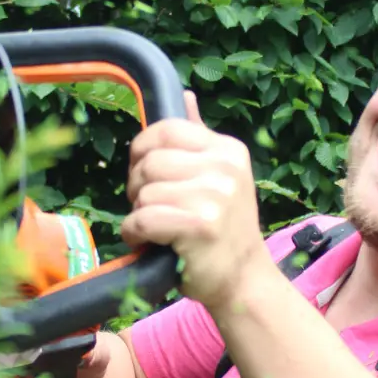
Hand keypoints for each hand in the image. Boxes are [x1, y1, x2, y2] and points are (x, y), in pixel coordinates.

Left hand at [120, 92, 270, 311]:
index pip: (165, 129)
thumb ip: (199, 140)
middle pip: (150, 161)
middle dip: (138, 187)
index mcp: (228, 151)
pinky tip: (147, 242)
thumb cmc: (222, 232)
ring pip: (144, 193)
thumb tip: (185, 95)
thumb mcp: (219, 178)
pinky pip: (143, 218)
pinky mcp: (201, 226)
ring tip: (155, 229)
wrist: (243, 281)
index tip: (147, 176)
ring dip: (137, 214)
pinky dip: (135, 233)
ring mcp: (216, 197)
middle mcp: (226, 169)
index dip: (142, 151)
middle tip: (152, 208)